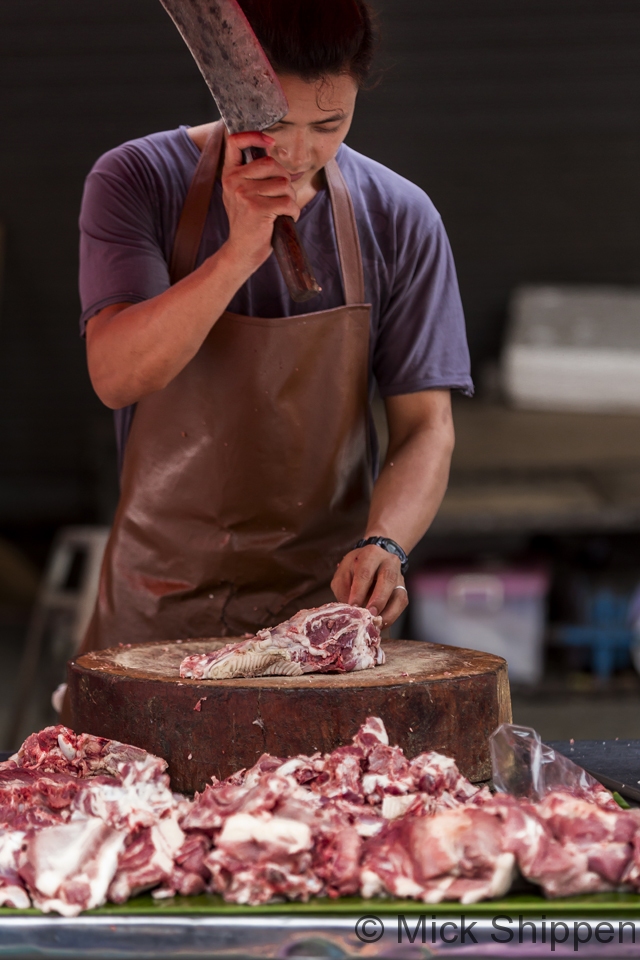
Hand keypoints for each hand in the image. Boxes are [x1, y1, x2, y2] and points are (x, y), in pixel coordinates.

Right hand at [221, 131, 300, 273]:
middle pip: (272, 164)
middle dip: (284, 180)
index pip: (236, 142)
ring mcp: (245, 194)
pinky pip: (288, 202)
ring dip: (290, 199)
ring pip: (283, 184)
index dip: (254, 136)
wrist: (242, 250)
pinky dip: (293, 212)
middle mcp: (234, 181)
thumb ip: (257, 177)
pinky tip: (284, 219)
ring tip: (280, 211)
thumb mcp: (244, 195)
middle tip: (281, 197)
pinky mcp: (258, 208)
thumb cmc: (248, 223)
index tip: (269, 142)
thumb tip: (290, 168)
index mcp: (230, 174)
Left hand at [331, 544, 408, 627]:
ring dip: (388, 612)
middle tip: (370, 615)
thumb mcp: (344, 572)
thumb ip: (344, 588)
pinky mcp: (403, 589)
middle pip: (388, 579)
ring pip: (399, 595)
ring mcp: (399, 576)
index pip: (365, 572)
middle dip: (378, 600)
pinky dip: (392, 616)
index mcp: (371, 554)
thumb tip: (350, 609)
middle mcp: (389, 562)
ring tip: (376, 624)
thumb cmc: (356, 567)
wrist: (373, 560)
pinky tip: (381, 624)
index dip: (359, 591)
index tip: (353, 607)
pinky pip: (401, 604)